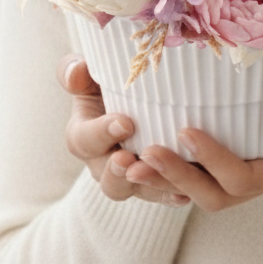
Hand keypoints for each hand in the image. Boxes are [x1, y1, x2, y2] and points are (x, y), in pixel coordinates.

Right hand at [57, 55, 189, 207]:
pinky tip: (186, 190)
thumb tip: (77, 70)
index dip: (101, 134)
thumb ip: (77, 71)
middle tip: (130, 159)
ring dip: (151, 185)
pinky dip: (174, 193)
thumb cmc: (111, 83)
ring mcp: (133, 178)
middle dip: (118, 172)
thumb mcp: (91, 75)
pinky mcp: (158, 183)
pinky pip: (165, 194)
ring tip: (163, 175)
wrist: (144, 97)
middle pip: (107, 179)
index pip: (83, 140)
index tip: (124, 122)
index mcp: (85, 137)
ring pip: (139, 191)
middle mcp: (105, 164)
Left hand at [125, 80, 262, 212]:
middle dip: (178, 176)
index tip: (185, 129)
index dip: (212, 159)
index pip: (244, 177)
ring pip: (211, 188)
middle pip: (219, 194)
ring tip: (137, 156)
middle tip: (142, 152)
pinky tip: (160, 146)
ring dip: (174, 177)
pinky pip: (215, 172)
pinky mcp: (256, 153)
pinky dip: (186, 166)